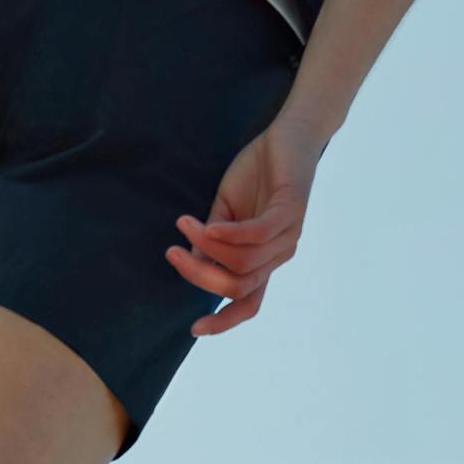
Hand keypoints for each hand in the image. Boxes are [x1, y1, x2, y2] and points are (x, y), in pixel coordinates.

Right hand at [166, 114, 324, 336]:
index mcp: (264, 259)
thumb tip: (189, 262)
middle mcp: (279, 254)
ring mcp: (288, 234)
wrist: (289, 134)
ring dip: (207, 247)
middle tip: (172, 254)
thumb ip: (211, 238)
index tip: (194, 329)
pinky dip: (229, 234)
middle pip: (238, 285)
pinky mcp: (291, 210)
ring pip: (243, 262)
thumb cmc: (257, 171)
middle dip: (200, 275)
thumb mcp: (225, 210)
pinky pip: (257, 234)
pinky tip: (207, 225)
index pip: (248, 302)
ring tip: (184, 225)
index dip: (224, 321)